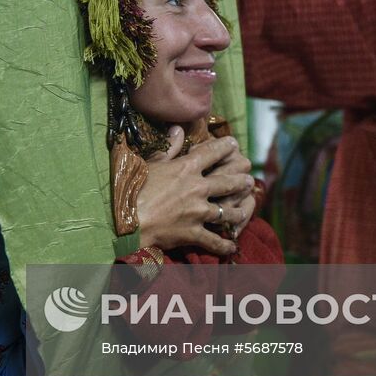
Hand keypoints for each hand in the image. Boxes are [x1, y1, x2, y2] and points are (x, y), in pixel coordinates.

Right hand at [135, 127, 252, 255]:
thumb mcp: (151, 163)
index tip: (234, 144)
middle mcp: (197, 188)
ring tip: (246, 207)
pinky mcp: (193, 232)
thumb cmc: (134, 188)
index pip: (212, 153)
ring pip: (227, 211)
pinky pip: (214, 240)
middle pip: (228, 182)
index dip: (225, 147)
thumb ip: (168, 147)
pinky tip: (232, 246)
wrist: (126, 219)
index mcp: (186, 168)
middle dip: (241, 179)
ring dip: (239, 210)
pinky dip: (224, 245)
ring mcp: (198, 212)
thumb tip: (177, 129)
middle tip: (250, 178)